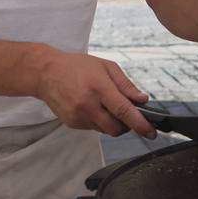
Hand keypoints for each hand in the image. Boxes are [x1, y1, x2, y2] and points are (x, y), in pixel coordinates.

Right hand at [36, 52, 153, 136]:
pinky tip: (93, 107)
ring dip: (113, 123)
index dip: (140, 124)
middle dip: (127, 125)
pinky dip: (99, 122)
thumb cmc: (77, 67)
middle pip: (116, 128)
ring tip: (106, 105)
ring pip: (106, 130)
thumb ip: (126, 85)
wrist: (46, 73)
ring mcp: (78, 116)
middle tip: (128, 114)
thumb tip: (142, 100)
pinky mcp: (72, 123)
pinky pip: (94, 129)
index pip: (123, 111)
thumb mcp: (106, 67)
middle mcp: (87, 104)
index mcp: (98, 87)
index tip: (151, 132)